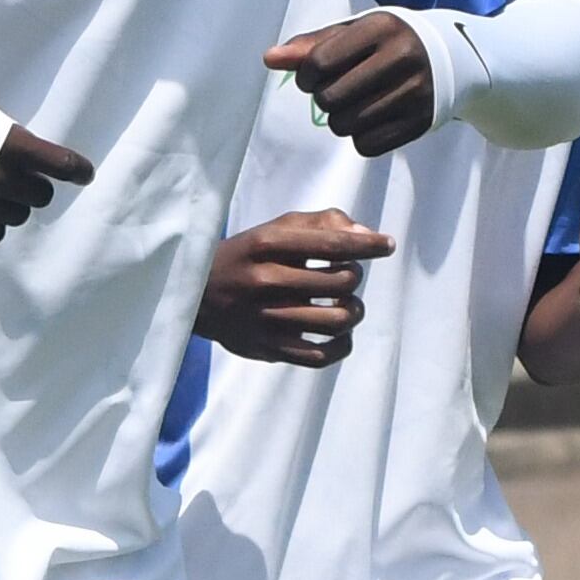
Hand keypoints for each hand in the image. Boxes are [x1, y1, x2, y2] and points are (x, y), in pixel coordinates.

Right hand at [0, 125, 94, 243]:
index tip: (85, 174)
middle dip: (35, 186)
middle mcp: (0, 178)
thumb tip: (34, 152)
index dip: (78, 170)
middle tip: (18, 176)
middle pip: (42, 195)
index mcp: (9, 146)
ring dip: (12, 205)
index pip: (62, 164)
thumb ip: (13, 137)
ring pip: (19, 216)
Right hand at [196, 209, 391, 366]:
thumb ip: (321, 224)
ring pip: (337, 320)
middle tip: (345, 275)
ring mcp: (265, 319)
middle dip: (353, 276)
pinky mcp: (267, 349)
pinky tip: (340, 332)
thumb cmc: (247, 257)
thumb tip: (367, 235)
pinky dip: (342, 343)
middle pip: (340, 281)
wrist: (193, 296)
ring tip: (346, 303)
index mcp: (266, 244)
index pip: (331, 243)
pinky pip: (322, 355)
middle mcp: (265, 281)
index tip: (386, 245)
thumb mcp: (273, 229)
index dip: (367, 245)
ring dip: (353, 310)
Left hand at [269, 11, 438, 155]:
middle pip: (330, 99)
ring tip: (353, 104)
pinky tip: (371, 119)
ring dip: (339, 119)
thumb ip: (310, 45)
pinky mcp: (421, 121)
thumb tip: (270, 59)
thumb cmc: (387, 42)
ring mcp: (415, 92)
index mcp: (381, 28)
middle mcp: (402, 57)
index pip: (320, 63)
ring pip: (345, 125)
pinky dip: (360, 137)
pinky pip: (367, 145)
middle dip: (323, 99)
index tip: (312, 76)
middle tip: (336, 91)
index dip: (305, 76)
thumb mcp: (353, 33)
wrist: (450, 57)